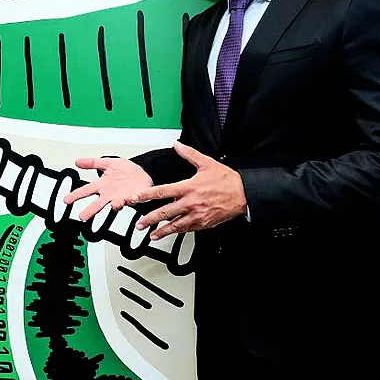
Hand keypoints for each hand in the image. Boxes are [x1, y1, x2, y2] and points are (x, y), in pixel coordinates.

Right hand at [63, 157, 153, 220]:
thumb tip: (78, 161)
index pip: (86, 190)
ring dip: (115, 206)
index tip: (67, 200)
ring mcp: (121, 198)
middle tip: (82, 216)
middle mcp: (110, 194)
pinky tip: (131, 198)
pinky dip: (132, 200)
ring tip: (114, 205)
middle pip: (98, 203)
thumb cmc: (126, 171)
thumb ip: (93, 163)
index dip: (76, 195)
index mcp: (103, 185)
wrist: (144, 173)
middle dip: (90, 210)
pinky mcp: (134, 198)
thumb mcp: (108, 163)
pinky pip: (133, 200)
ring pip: (116, 205)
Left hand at [130, 141, 246, 239]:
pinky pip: (188, 229)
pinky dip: (179, 231)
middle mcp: (190, 203)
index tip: (135, 199)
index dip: (146, 195)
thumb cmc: (227, 180)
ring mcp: (197, 215)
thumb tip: (177, 145)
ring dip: (162, 231)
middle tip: (139, 224)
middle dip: (149, 219)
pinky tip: (172, 232)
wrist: (244, 194)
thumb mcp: (207, 163)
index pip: (162, 192)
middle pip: (165, 212)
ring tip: (152, 234)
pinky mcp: (204, 223)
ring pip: (175, 225)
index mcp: (188, 188)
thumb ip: (189, 154)